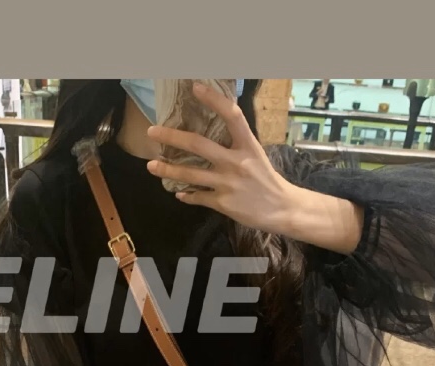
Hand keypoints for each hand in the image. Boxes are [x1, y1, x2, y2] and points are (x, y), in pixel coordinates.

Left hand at [145, 81, 297, 233]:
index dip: (213, 100)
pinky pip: (198, 197)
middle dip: (171, 137)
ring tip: (152, 166)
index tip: (195, 87)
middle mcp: (236, 162)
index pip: (231, 116)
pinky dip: (186, 196)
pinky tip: (178, 193)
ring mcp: (228, 183)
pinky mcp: (224, 203)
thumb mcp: (256, 155)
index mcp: (248, 145)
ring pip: (190, 174)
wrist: (282, 209)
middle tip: (152, 132)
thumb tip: (211, 134)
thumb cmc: (267, 180)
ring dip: (168, 170)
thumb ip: (236, 144)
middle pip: (198, 145)